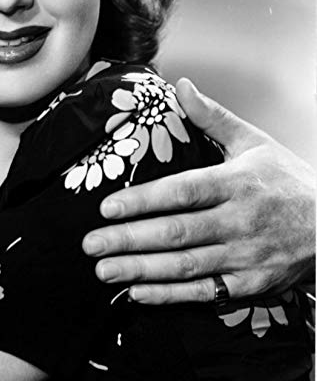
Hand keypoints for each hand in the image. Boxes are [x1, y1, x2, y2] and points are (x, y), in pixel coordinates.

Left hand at [82, 78, 315, 303]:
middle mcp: (239, 221)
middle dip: (129, 239)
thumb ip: (213, 117)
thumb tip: (181, 86)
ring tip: (103, 270)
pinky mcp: (251, 285)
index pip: (182, 192)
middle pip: (177, 232)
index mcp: (237, 183)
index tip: (107, 208)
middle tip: (90, 243)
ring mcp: (245, 256)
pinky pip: (204, 293)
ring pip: (186, 266)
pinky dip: (169, 295)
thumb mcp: (254, 142)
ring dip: (140, 269)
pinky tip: (137, 292)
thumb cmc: (291, 182)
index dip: (143, 201)